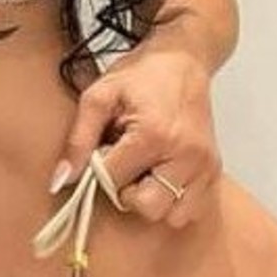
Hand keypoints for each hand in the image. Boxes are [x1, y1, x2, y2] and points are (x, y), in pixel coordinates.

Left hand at [48, 40, 222, 228]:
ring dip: (153, 199)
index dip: (100, 170)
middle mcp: (185, 155)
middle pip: (147, 207)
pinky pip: (192, 210)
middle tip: (126, 165)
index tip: (105, 150)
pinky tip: (163, 175)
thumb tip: (62, 180)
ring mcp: (205, 166)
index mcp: (154, 135)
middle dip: (128, 192)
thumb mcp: (99, 97)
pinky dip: (175, 201)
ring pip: (172, 216)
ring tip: (146, 169)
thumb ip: (78, 140)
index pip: (114, 181)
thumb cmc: (140, 76)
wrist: (183, 60)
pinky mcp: (215, 171)